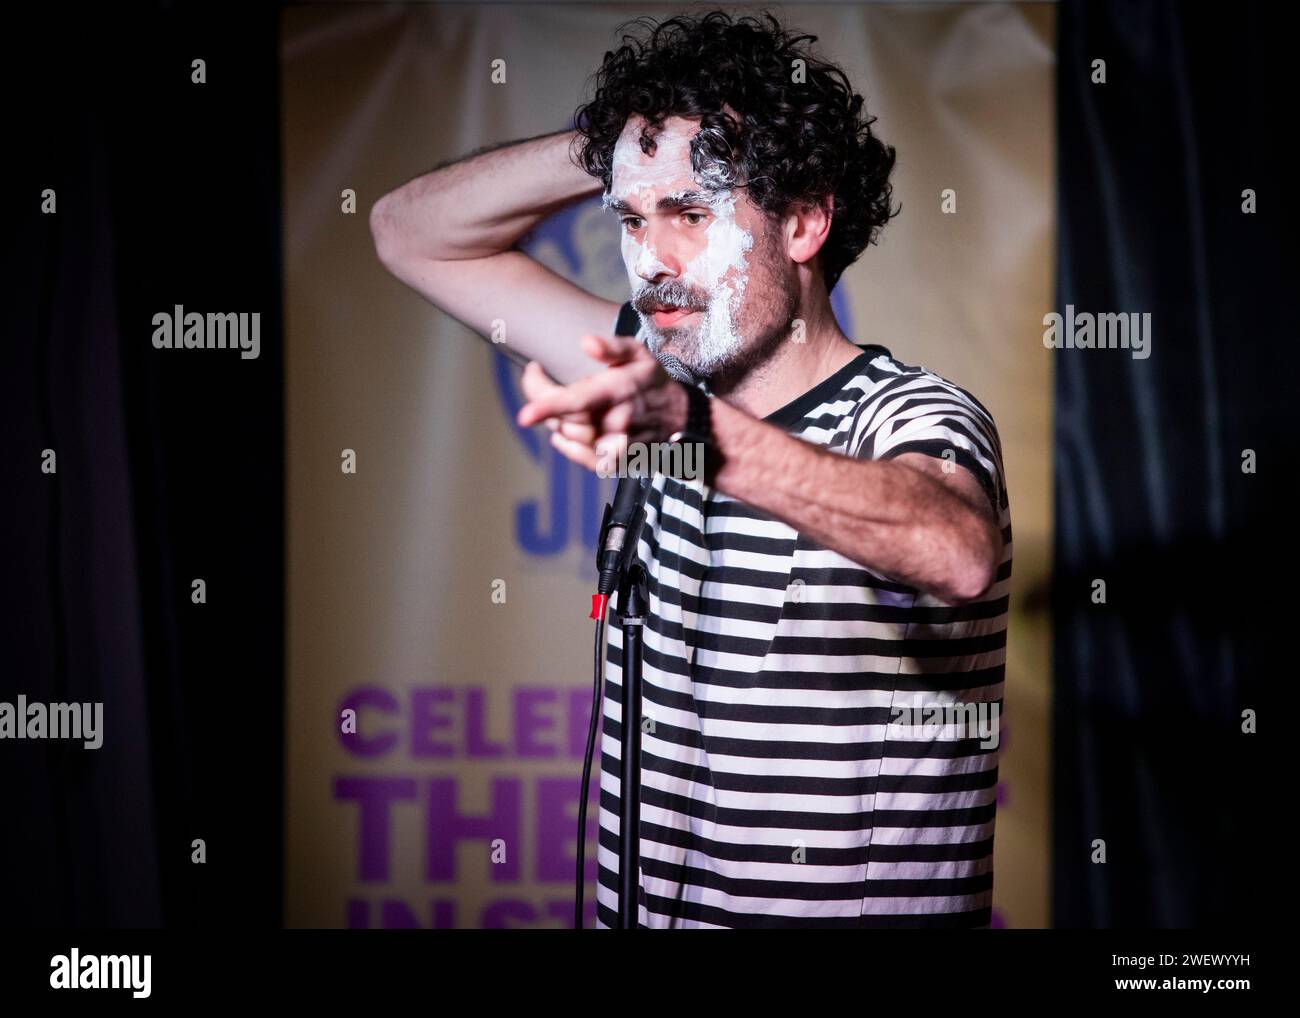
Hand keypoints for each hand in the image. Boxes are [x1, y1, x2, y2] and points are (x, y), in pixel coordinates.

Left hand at [516, 334, 687, 472]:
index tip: (524, 414)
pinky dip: (565, 443)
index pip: (577, 401)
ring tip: (565, 403)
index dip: (548, 406)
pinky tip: (564, 429)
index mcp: (618, 392)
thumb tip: (586, 342)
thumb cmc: (654, 384)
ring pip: (568, 436)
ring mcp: (614, 446)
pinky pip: (578, 456)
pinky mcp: (613, 463)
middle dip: (543, 400)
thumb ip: (613, 348)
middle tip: (540, 380)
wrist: (683, 423)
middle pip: (564, 418)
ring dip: (557, 419)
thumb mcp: (641, 356)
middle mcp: (615, 422)